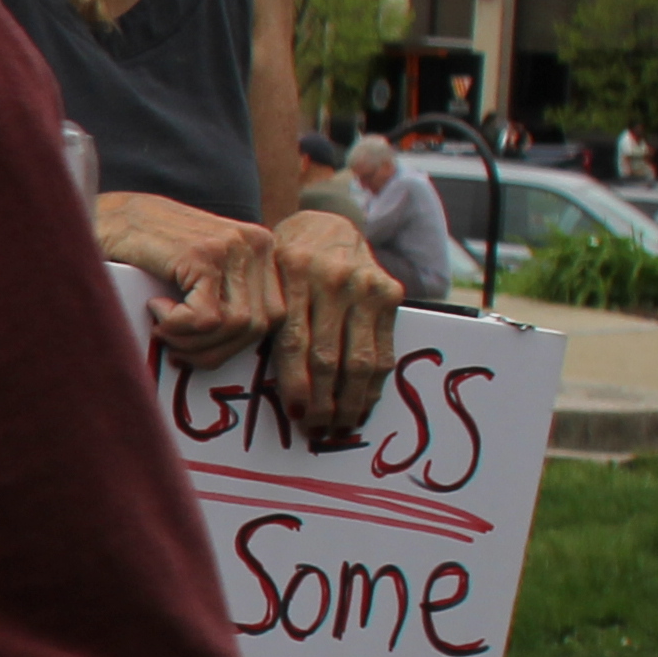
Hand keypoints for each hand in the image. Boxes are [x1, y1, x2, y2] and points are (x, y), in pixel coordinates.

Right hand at [102, 193, 284, 369]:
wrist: (107, 217)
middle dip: (211, 350)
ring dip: (190, 339)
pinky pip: (206, 318)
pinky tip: (155, 306)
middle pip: (258, 328)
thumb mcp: (204, 274)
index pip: (276, 320)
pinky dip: (176, 326)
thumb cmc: (149, 251)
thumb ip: (231, 299)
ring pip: (233, 326)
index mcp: (262, 250)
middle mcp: (256, 244)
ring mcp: (231, 247)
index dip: (233, 346)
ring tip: (162, 325)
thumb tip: (241, 353)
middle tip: (174, 344)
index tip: (197, 349)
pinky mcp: (203, 254)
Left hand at [262, 208, 403, 438]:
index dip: (296, 385)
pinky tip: (362, 406)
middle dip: (324, 402)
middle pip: (329, 357)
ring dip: (351, 402)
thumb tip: (273, 390)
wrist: (327, 225)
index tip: (296, 416)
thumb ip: (269, 324)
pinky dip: (373, 385)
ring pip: (360, 359)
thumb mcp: (267, 282)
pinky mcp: (390, 293)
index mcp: (292, 274)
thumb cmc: (286, 264)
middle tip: (318, 431)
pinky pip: (383, 350)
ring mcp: (365, 286)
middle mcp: (332, 279)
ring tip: (340, 428)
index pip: (295, 343)